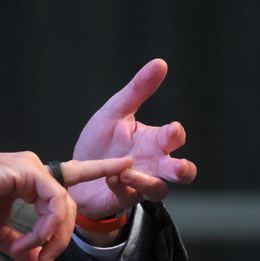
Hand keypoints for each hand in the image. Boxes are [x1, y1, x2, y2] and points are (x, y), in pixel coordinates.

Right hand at [0, 151, 132, 260]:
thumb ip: (24, 247)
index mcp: (28, 178)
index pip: (70, 177)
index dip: (99, 170)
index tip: (126, 166)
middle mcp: (34, 168)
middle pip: (70, 206)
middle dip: (62, 239)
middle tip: (40, 259)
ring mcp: (32, 166)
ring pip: (65, 205)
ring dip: (52, 236)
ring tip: (28, 250)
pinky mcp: (27, 169)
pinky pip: (54, 202)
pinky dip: (46, 227)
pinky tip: (28, 240)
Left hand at [69, 59, 196, 222]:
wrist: (76, 172)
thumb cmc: (101, 142)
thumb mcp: (115, 112)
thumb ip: (138, 90)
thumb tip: (160, 63)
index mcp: (153, 141)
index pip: (175, 138)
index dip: (176, 134)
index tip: (172, 129)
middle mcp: (153, 163)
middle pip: (182, 171)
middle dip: (182, 169)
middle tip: (177, 166)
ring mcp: (140, 183)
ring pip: (160, 190)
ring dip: (147, 181)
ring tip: (127, 171)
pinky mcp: (124, 197)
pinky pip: (128, 195)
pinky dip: (119, 185)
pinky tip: (109, 177)